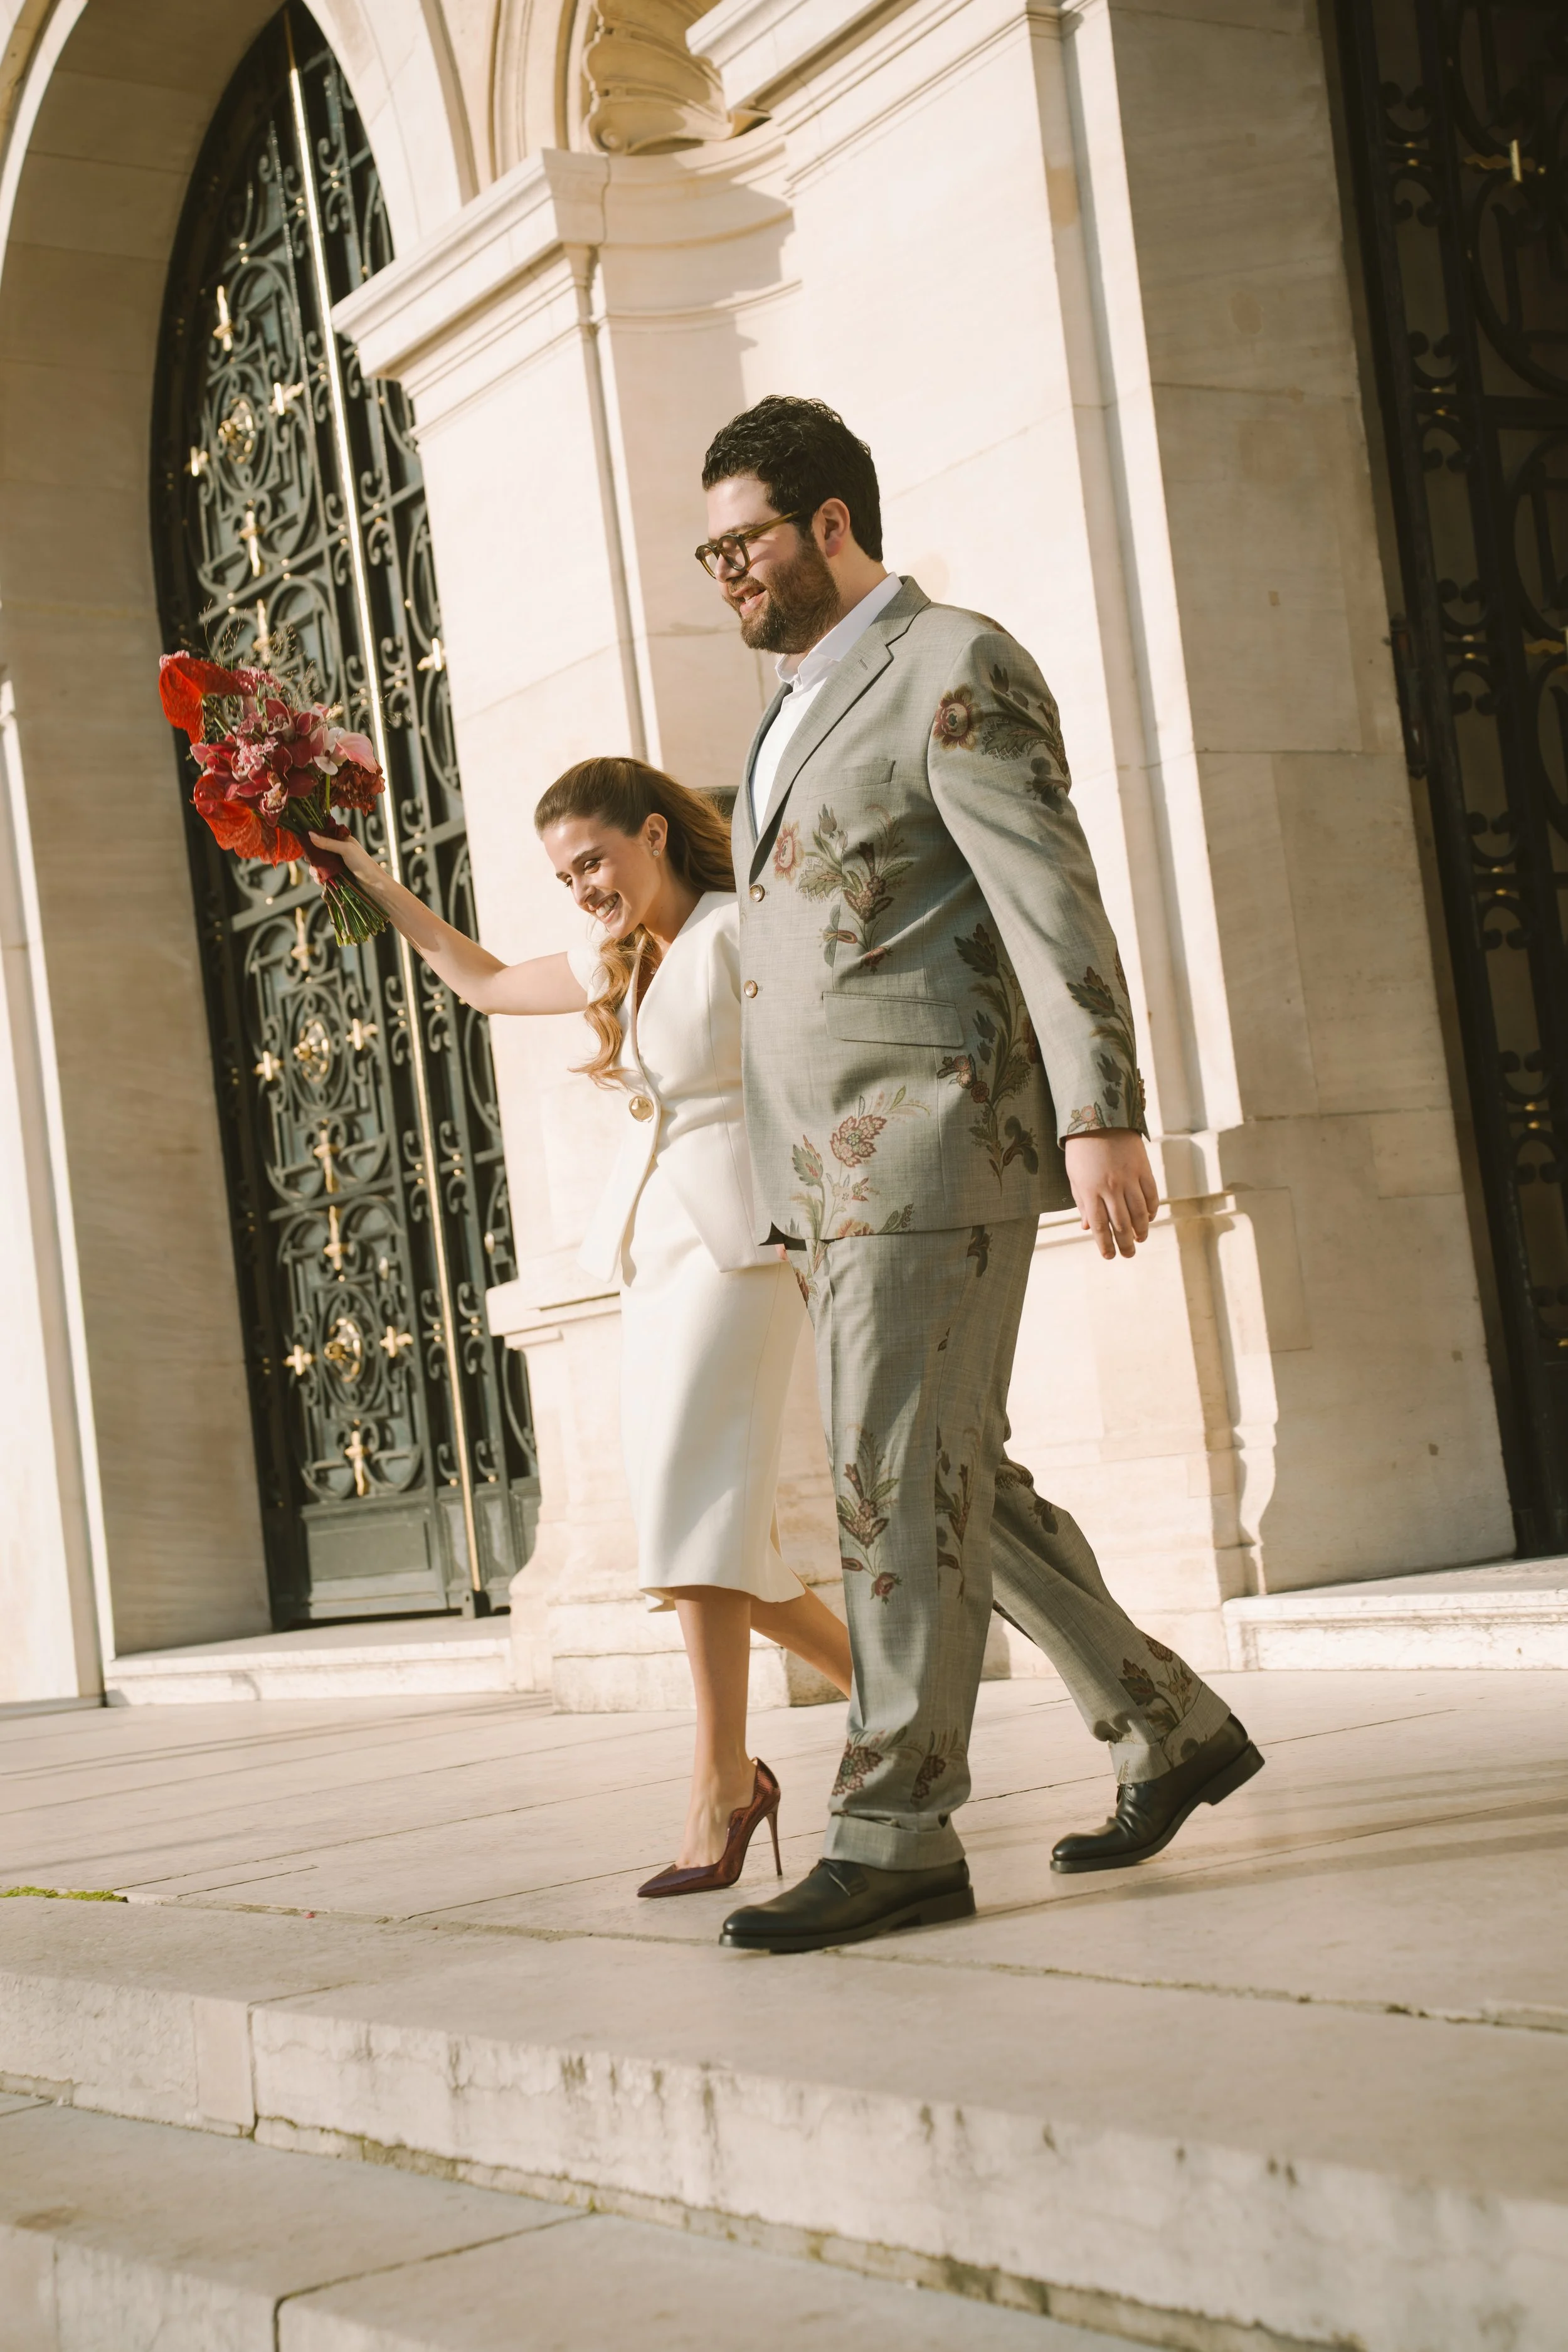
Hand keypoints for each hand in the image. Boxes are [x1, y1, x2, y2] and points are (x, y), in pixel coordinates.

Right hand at [309, 827, 376, 883]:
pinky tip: (321, 880)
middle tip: (311, 863)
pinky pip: (322, 874)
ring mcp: (336, 862)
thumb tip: (310, 834)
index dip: (313, 839)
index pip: (323, 835)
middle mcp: (338, 850)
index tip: (306, 846)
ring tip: (317, 875)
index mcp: (341, 839)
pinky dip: (319, 877)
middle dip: (312, 857)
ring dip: (314, 869)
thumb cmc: (363, 863)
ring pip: (318, 863)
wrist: (373, 885)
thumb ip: (328, 843)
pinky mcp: (336, 874)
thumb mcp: (346, 849)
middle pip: (318, 850)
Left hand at [1063, 1129, 1158, 1260]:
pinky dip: (1151, 1210)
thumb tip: (1087, 1228)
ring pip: (1139, 1213)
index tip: (1109, 1256)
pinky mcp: (1143, 1169)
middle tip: (1129, 1255)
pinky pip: (1151, 1195)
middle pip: (1121, 1224)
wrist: (1101, 1118)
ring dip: (1141, 1230)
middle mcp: (1110, 1187)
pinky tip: (1149, 1218)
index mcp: (1090, 1190)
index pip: (1099, 1226)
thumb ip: (1082, 1203)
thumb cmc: (1082, 1151)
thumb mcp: (1075, 1177)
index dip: (1105, 1244)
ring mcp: (1128, 1178)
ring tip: (1140, 1239)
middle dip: (1125, 1243)